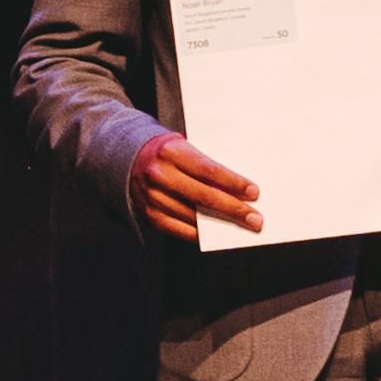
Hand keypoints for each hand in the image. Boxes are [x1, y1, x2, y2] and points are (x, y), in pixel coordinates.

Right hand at [133, 130, 264, 241]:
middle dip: (233, 209)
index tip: (253, 192)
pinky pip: (178, 229)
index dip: (233, 183)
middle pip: (204, 196)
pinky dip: (198, 233)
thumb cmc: (165, 152)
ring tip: (241, 227)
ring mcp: (152, 196)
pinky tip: (214, 233)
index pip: (209, 170)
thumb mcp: (183, 147)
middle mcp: (160, 174)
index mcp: (171, 151)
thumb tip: (236, 189)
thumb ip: (205, 165)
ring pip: (193, 215)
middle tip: (255, 219)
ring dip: (220, 224)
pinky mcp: (149, 214)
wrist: (125, 158)